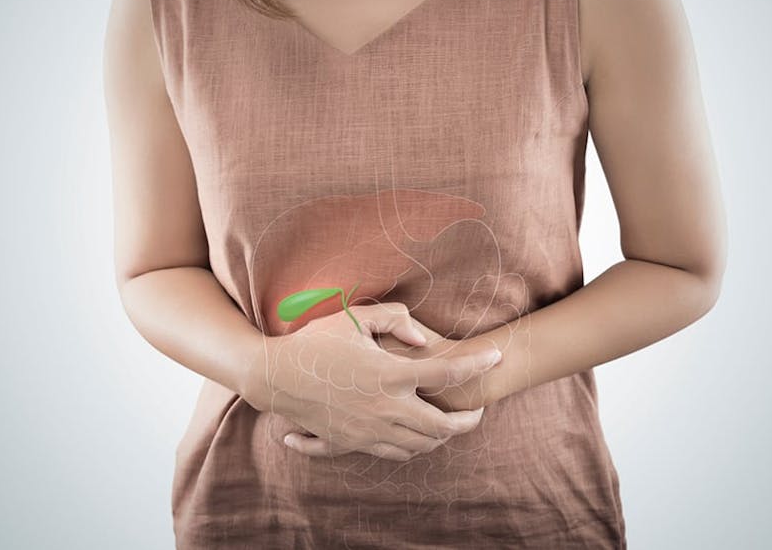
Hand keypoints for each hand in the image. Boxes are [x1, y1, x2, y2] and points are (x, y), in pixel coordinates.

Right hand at [242, 302, 502, 461]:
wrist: (274, 378)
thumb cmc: (314, 341)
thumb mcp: (353, 318)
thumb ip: (394, 320)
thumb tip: (425, 340)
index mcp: (389, 373)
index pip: (447, 374)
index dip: (478, 366)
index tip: (497, 358)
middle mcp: (384, 407)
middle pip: (442, 426)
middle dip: (469, 421)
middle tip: (478, 410)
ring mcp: (369, 430)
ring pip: (420, 445)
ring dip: (442, 436)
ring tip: (450, 422)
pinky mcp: (353, 443)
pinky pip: (394, 454)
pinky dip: (413, 447)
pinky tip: (416, 435)